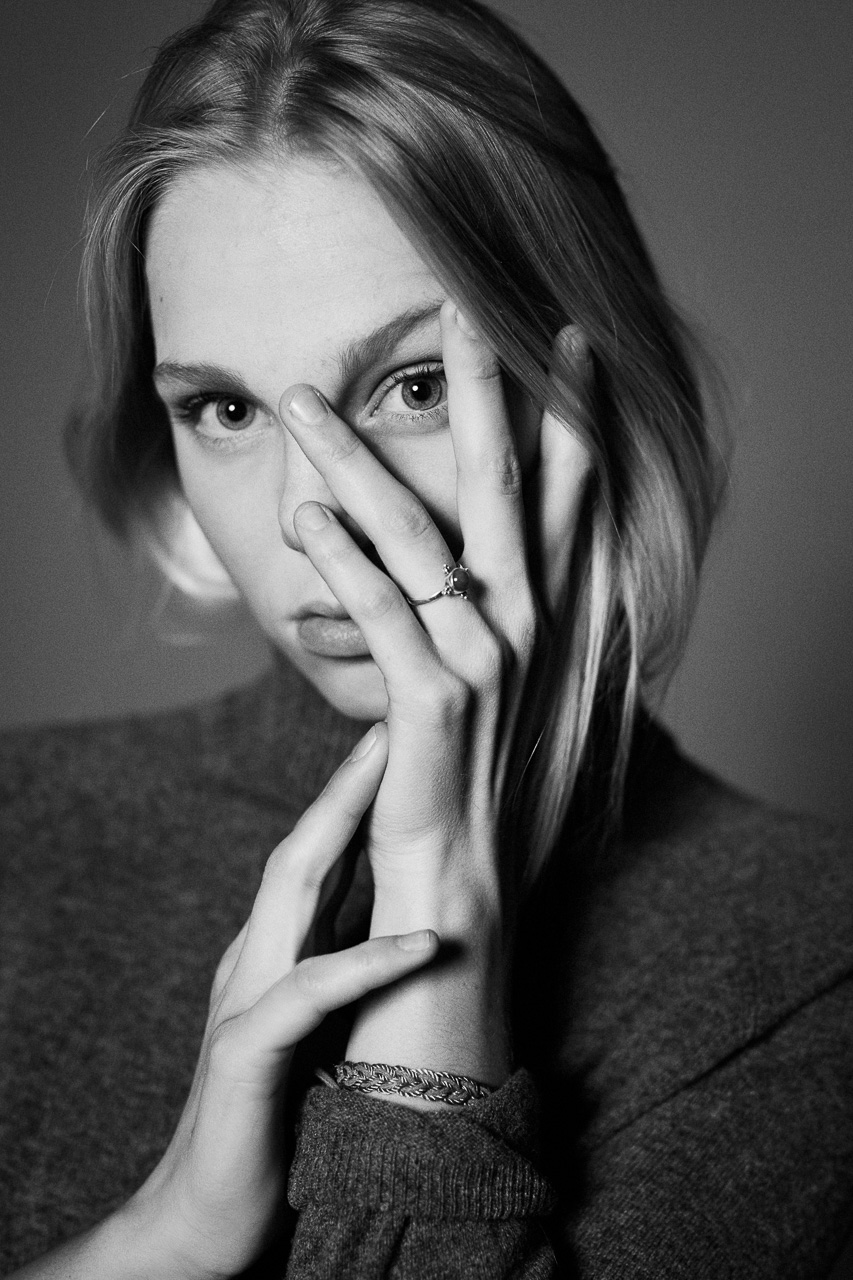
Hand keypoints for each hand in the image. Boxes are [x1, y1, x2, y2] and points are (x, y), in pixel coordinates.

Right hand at [103, 724, 437, 1279]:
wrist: (207, 1213)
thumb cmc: (277, 1114)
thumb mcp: (319, 1021)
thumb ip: (339, 959)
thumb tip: (398, 908)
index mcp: (279, 949)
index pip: (322, 851)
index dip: (364, 788)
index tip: (413, 730)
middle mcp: (257, 957)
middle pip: (305, 844)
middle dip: (352, 777)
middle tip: (402, 712)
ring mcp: (245, 999)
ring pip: (292, 892)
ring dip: (347, 827)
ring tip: (401, 773)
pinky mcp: (248, 1056)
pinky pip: (310, 995)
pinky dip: (368, 961)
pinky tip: (425, 940)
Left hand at [279, 304, 590, 1091]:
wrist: (459, 876)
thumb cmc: (468, 772)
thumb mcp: (489, 679)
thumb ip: (482, 607)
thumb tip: (447, 545)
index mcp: (544, 614)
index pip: (569, 495)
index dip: (572, 414)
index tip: (565, 340)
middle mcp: (528, 626)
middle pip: (505, 487)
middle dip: (483, 394)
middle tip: (456, 308)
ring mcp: (486, 660)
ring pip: (420, 536)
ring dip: (356, 461)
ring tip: (305, 401)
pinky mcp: (432, 700)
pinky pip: (383, 610)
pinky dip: (342, 558)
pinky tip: (304, 512)